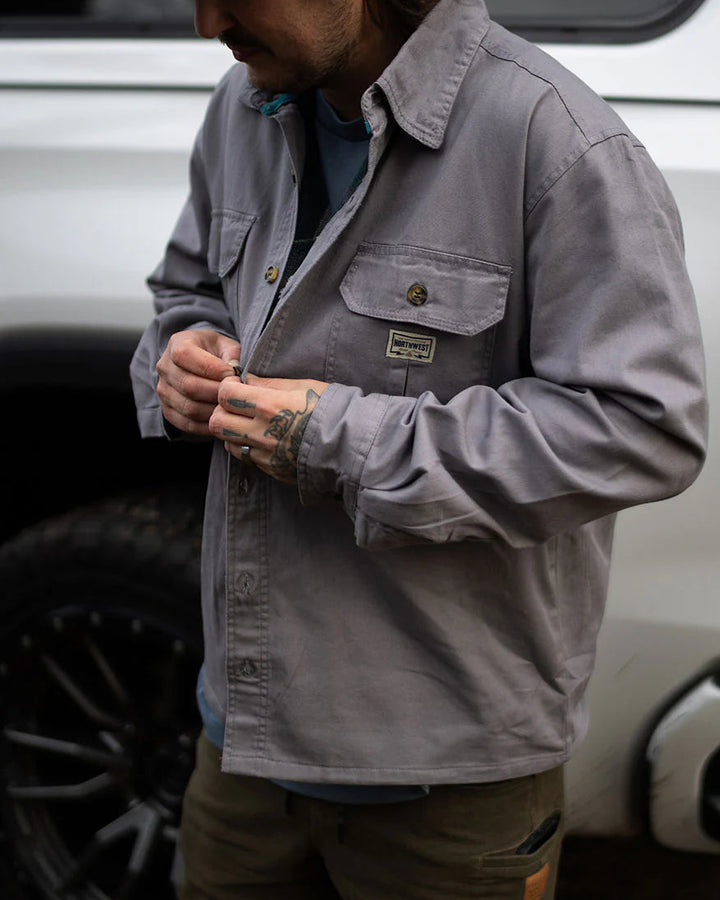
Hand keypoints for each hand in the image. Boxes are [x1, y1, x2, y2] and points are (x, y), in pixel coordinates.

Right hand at [156, 329, 240, 434]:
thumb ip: (232, 355)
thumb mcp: (226, 345)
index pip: (185, 355)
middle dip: (216, 393)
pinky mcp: (168, 411)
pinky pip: (187, 424)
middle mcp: (164, 367)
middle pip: (189, 386)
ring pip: (189, 408)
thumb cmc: (216, 354)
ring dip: (214, 410)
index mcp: (177, 344)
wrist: (198, 366)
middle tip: (235, 395)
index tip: (232, 373)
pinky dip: (207, 425)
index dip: (211, 367)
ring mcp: (163, 391)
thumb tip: (235, 372)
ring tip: (231, 407)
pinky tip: (222, 419)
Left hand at [210, 374, 329, 482]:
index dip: (225, 387)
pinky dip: (246, 447)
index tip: (235, 385)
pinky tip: (261, 439)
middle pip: (218, 422)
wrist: (351, 445)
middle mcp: (263, 431)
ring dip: (231, 431)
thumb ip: (271, 383)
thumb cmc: (332, 409)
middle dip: (221, 411)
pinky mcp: (272, 470)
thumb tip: (248, 380)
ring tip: (247, 424)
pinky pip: (246, 458)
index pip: (226, 394)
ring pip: (227, 443)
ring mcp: (266, 454)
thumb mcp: (304, 386)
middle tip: (235, 406)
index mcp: (270, 405)